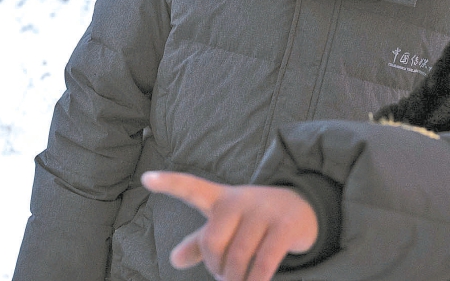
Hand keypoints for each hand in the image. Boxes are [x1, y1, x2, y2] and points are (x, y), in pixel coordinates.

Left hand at [142, 170, 317, 280]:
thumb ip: (200, 242)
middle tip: (224, 277)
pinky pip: (264, 263)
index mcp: (220, 199)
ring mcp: (264, 211)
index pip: (191, 188)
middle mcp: (239, 200)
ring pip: (238, 257)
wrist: (303, 207)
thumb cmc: (255, 220)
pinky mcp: (285, 226)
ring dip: (236, 279)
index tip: (146, 179)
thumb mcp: (227, 226)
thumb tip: (174, 260)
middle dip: (216, 268)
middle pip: (212, 242)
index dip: (169, 184)